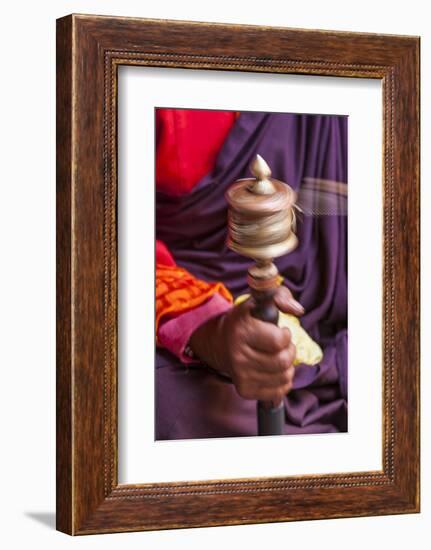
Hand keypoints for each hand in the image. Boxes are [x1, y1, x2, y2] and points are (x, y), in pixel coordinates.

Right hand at [189, 286, 303, 402]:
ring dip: (288, 367)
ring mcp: (240, 375)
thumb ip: (281, 296)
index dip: (285, 335)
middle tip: (282, 346)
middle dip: (290, 351)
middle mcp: (238, 355)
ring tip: (278, 357)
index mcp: (242, 331)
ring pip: (284, 377)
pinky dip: (283, 381)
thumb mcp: (259, 301)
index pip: (279, 341)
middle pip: (283, 361)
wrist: (220, 342)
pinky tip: (274, 371)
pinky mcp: (244, 390)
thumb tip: (297, 310)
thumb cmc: (246, 320)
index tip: (280, 331)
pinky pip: (279, 391)